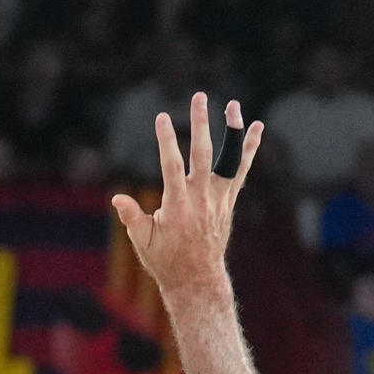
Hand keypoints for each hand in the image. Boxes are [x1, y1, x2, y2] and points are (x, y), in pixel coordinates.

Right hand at [111, 93, 263, 298]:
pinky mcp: (228, 199)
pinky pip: (242, 169)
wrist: (196, 277)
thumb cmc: (164, 259)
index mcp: (177, 205)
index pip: (171, 164)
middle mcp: (201, 197)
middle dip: (200, 123)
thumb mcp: (142, 241)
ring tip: (231, 105)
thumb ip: (131, 218)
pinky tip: (256, 127)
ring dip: (231, 129)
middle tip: (199, 97)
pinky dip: (249, 148)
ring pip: (228, 157)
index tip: (162, 117)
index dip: (166, 140)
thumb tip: (117, 199)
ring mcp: (218, 197)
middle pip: (203, 152)